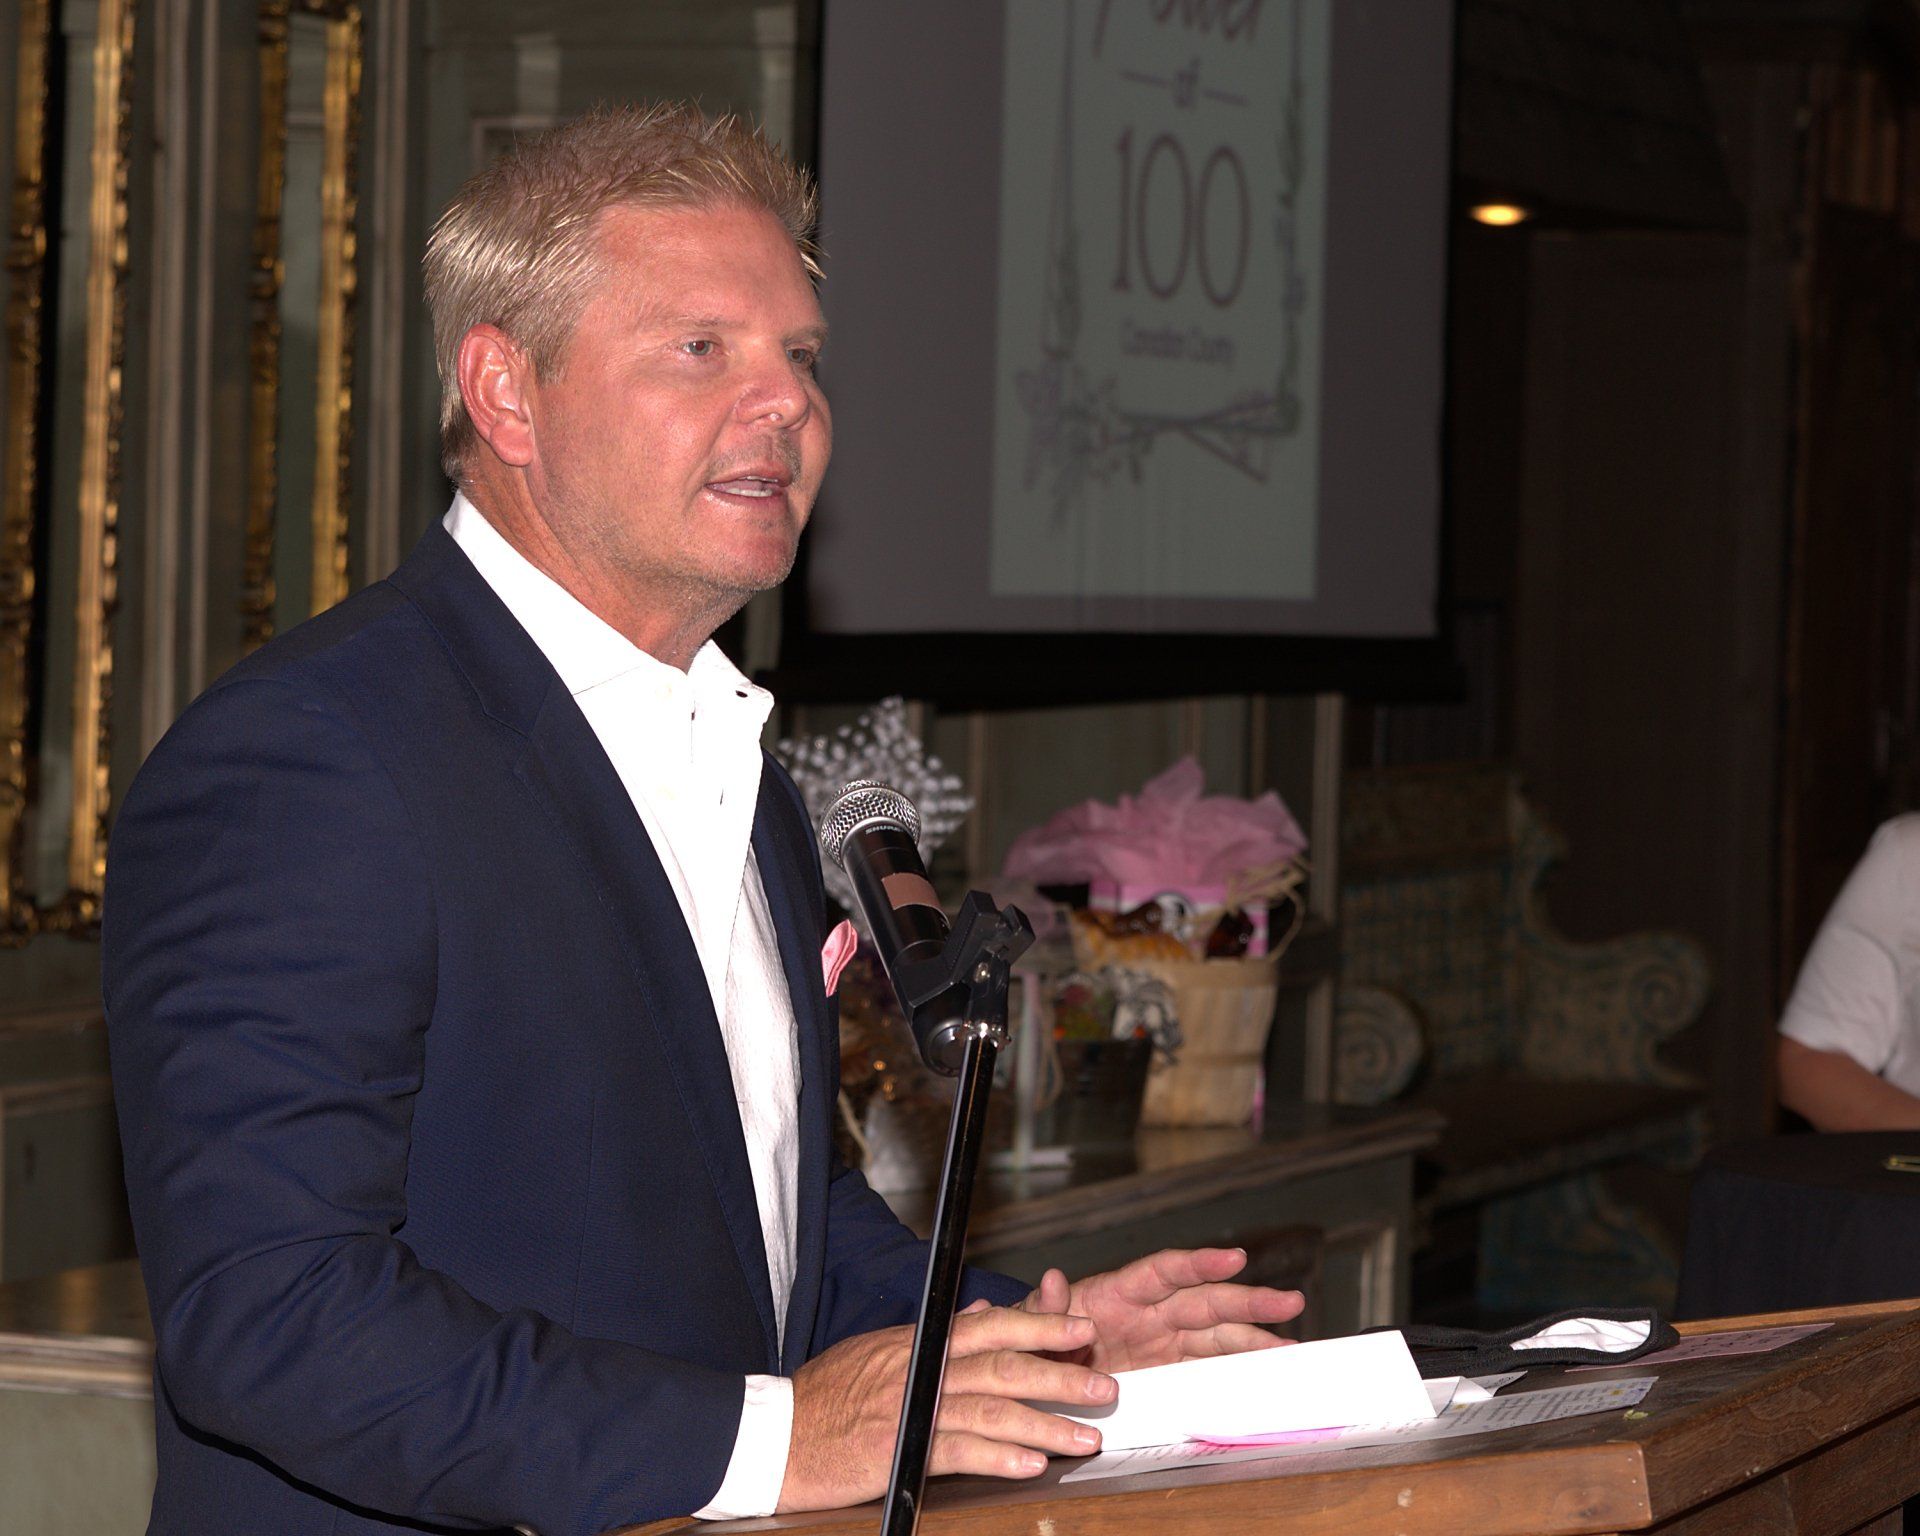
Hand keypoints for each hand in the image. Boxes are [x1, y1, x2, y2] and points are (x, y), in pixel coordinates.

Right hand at [777, 1305, 1116, 1511]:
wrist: (777, 1434)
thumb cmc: (827, 1396)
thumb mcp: (882, 1350)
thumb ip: (938, 1335)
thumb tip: (983, 1311)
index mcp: (921, 1341)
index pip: (992, 1324)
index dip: (1041, 1325)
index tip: (1082, 1328)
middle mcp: (923, 1368)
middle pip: (1004, 1363)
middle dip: (1060, 1372)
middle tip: (1104, 1383)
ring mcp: (913, 1408)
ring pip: (993, 1408)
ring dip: (1046, 1422)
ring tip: (1087, 1435)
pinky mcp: (901, 1450)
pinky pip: (960, 1450)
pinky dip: (999, 1456)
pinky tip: (1031, 1464)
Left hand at [1020, 1247, 1304, 1372]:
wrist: (1034, 1371)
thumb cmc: (1034, 1336)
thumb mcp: (1029, 1323)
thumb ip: (1044, 1307)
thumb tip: (1051, 1280)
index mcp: (1119, 1293)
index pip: (1165, 1272)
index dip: (1200, 1264)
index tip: (1234, 1258)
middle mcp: (1150, 1313)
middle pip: (1206, 1302)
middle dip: (1249, 1301)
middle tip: (1290, 1302)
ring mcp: (1164, 1341)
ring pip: (1218, 1335)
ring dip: (1255, 1338)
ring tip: (1292, 1346)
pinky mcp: (1169, 1370)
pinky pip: (1210, 1366)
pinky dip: (1240, 1367)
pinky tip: (1269, 1369)